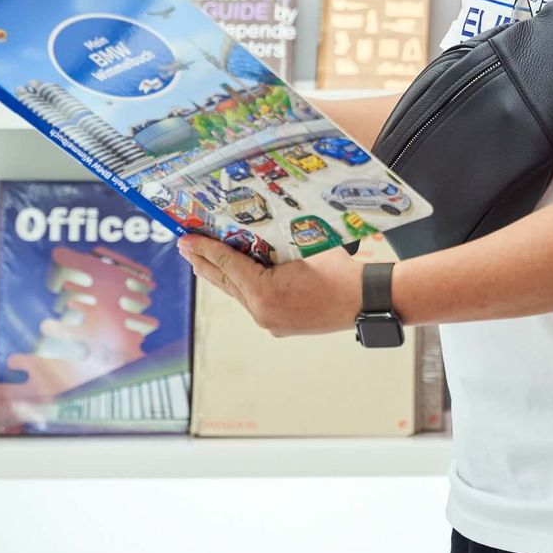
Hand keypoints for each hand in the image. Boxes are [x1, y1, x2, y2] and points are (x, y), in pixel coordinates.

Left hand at [177, 234, 363, 337]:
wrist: (368, 301)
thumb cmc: (341, 271)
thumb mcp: (306, 247)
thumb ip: (276, 242)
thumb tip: (255, 226)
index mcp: (265, 292)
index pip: (228, 264)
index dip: (206, 249)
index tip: (187, 238)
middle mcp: (262, 312)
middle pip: (227, 283)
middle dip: (204, 263)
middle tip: (185, 247)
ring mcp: (271, 322)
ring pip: (240, 294)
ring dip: (222, 276)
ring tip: (202, 262)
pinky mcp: (281, 326)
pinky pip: (255, 303)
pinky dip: (243, 287)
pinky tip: (238, 278)